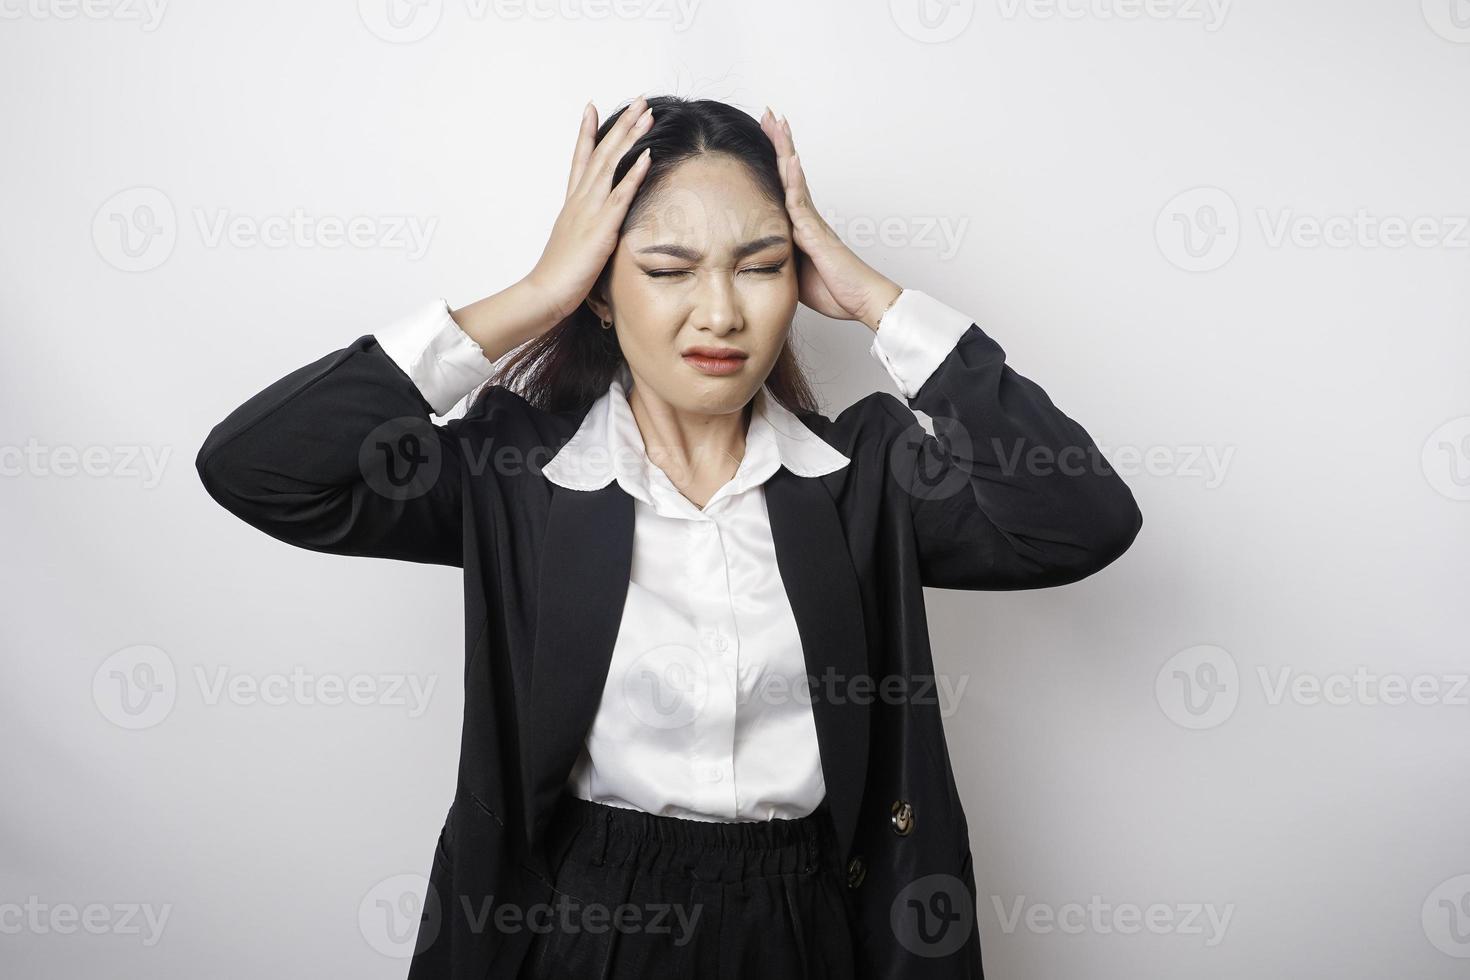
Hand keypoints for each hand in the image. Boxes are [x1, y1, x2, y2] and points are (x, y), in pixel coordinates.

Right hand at [522, 97, 655, 323]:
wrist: (544, 293)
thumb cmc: (559, 275)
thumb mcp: (572, 244)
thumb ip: (583, 230)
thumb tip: (590, 228)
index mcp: (572, 204)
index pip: (579, 160)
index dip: (586, 132)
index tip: (592, 107)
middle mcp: (579, 200)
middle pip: (601, 153)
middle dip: (621, 125)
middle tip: (638, 101)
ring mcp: (589, 211)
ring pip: (611, 165)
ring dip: (631, 138)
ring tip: (647, 115)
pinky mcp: (601, 229)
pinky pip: (620, 196)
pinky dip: (633, 174)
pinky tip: (647, 155)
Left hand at [760, 107, 902, 331]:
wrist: (861, 300)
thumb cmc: (834, 289)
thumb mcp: (796, 273)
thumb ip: (781, 257)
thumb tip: (759, 258)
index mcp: (802, 225)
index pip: (784, 184)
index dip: (776, 159)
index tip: (766, 134)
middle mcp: (808, 217)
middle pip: (790, 172)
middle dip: (780, 142)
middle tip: (770, 113)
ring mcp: (813, 222)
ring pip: (795, 178)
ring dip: (786, 150)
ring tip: (779, 122)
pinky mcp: (816, 233)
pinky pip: (801, 203)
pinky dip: (795, 180)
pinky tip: (790, 160)